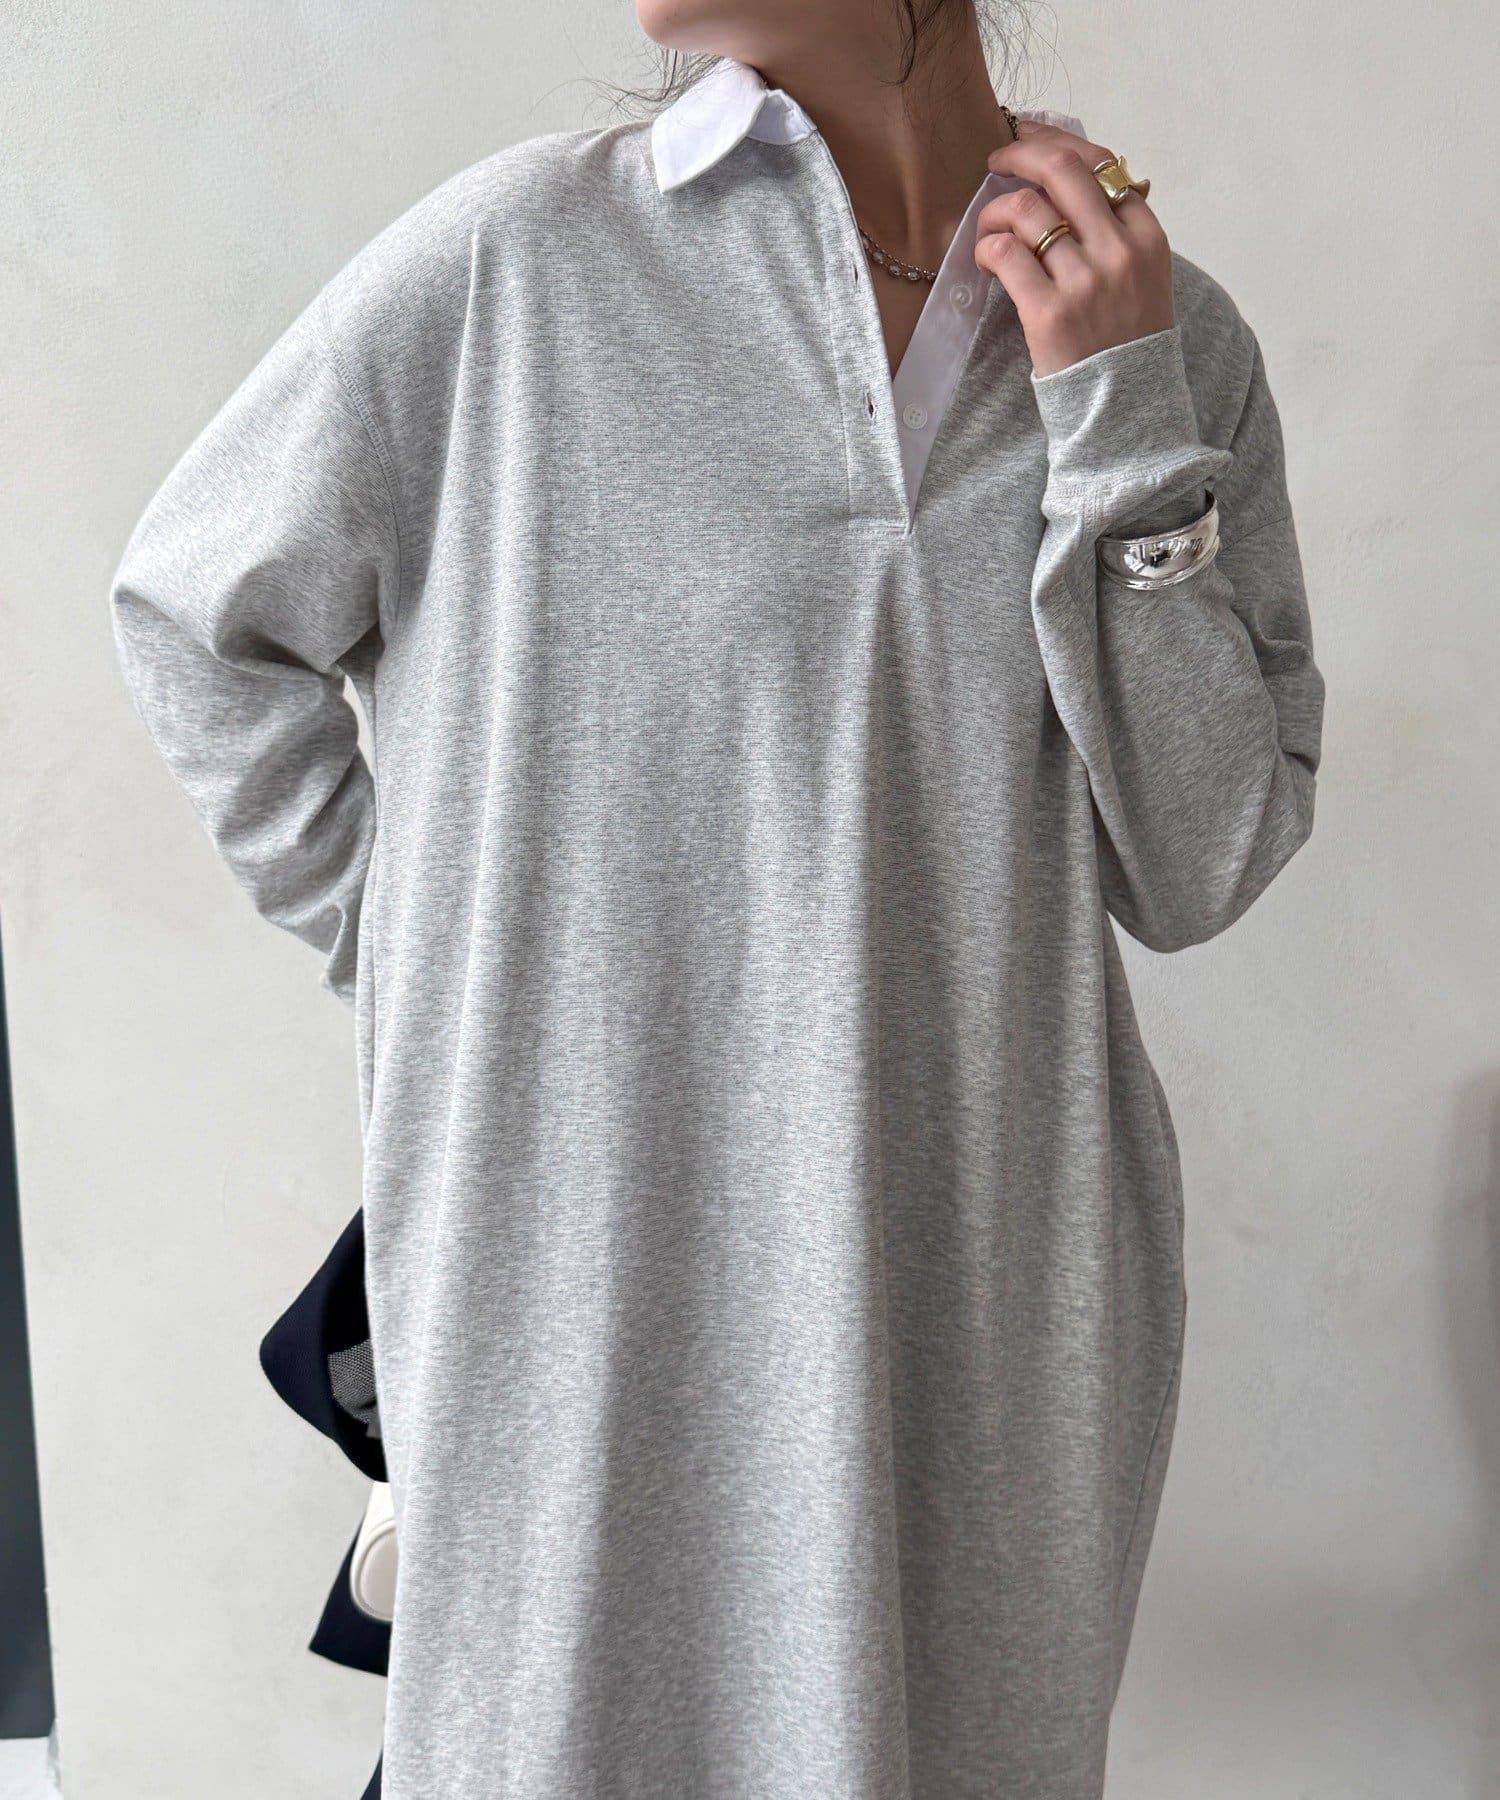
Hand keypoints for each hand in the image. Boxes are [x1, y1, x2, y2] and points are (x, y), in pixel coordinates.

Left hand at [974, 121, 1173, 377]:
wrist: (1128, 411)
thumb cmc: (1127, 343)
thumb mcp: (1145, 279)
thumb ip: (1119, 233)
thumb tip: (1072, 186)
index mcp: (1147, 236)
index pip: (1102, 165)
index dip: (1057, 142)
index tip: (1029, 138)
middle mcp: (1119, 252)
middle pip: (1063, 170)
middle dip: (1021, 152)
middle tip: (996, 159)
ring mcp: (1085, 282)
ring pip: (1028, 210)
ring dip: (996, 210)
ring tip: (989, 228)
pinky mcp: (1050, 313)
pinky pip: (1006, 254)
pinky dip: (987, 247)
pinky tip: (985, 260)